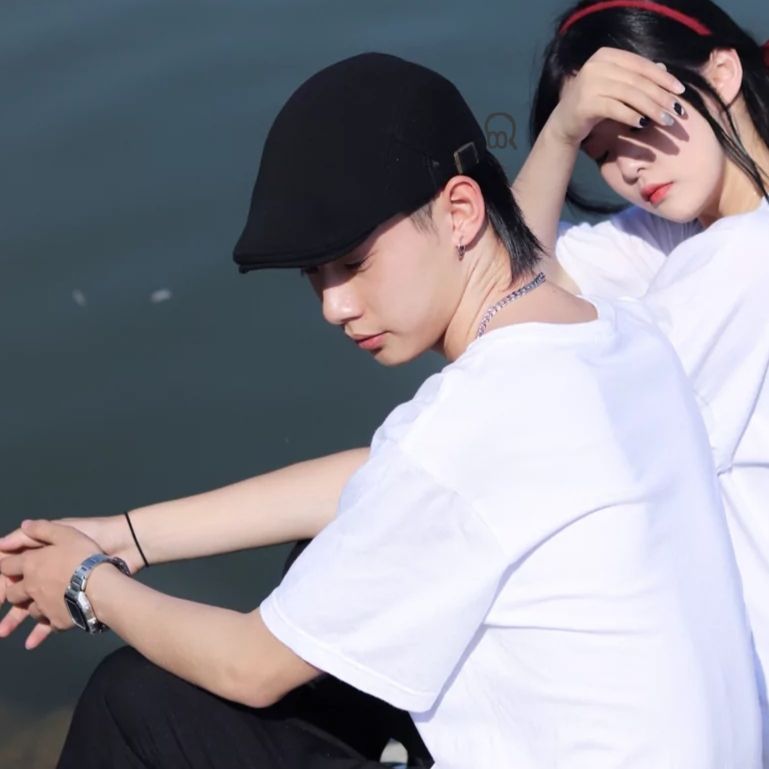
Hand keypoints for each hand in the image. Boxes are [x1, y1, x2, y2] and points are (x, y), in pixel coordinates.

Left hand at [0, 513, 143, 647]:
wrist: (100, 585)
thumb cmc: (84, 555)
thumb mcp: (66, 532)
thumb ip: (43, 529)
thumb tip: (24, 525)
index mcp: (32, 564)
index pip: (8, 565)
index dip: (5, 566)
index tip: (5, 568)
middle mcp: (31, 586)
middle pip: (13, 592)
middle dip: (11, 591)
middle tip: (13, 592)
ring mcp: (42, 606)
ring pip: (28, 610)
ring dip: (24, 612)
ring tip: (22, 619)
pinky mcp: (56, 620)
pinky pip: (45, 627)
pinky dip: (38, 634)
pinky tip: (32, 643)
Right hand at [546, 47, 686, 147]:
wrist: (564, 123)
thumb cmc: (593, 103)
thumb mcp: (616, 86)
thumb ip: (636, 76)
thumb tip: (665, 70)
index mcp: (606, 55)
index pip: (641, 65)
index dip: (663, 78)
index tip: (680, 91)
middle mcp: (596, 65)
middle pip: (637, 80)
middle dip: (660, 96)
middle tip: (676, 111)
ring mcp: (589, 83)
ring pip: (630, 94)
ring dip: (651, 109)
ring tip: (666, 121)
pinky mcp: (585, 103)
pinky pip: (615, 109)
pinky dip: (631, 116)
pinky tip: (643, 124)